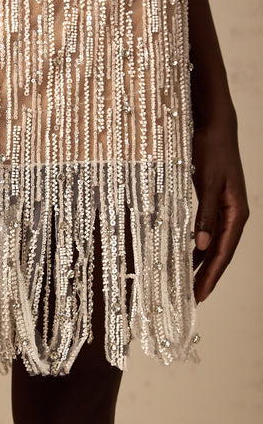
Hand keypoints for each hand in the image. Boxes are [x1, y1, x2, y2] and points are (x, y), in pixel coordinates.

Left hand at [191, 111, 248, 303]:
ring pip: (214, 244)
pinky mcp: (214, 203)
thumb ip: (204, 215)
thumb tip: (201, 246)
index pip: (224, 252)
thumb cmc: (212, 150)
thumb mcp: (206, 183)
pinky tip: (186, 256)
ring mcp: (225, 209)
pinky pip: (207, 231)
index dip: (212, 275)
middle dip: (208, 276)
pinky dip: (198, 246)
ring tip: (188, 283)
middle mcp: (234, 214)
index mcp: (237, 212)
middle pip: (221, 252)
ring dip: (202, 264)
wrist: (215, 125)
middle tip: (194, 298)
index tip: (201, 294)